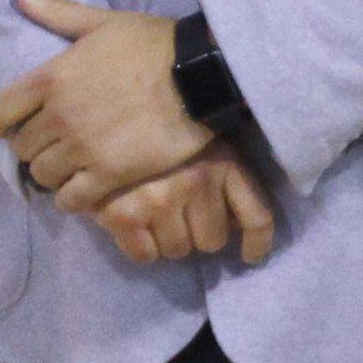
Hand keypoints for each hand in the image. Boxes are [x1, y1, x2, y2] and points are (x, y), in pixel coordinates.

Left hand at [0, 0, 213, 208]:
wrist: (200, 76)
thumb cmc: (151, 44)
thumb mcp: (101, 21)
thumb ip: (55, 10)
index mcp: (50, 79)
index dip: (0, 123)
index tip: (11, 127)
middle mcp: (59, 116)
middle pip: (22, 149)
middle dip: (33, 148)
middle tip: (51, 146)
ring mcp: (83, 148)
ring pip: (43, 176)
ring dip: (53, 174)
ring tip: (69, 168)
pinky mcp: (111, 174)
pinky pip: (73, 200)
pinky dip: (74, 198)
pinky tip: (85, 189)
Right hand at [92, 142, 278, 269]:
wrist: (103, 107)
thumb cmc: (159, 127)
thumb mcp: (203, 140)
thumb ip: (223, 178)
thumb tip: (235, 225)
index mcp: (222, 162)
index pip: (257, 217)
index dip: (258, 243)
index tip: (250, 256)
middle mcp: (195, 183)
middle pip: (213, 241)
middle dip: (199, 234)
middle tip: (181, 216)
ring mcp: (158, 201)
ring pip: (177, 250)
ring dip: (168, 240)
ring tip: (154, 215)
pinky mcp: (123, 215)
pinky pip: (144, 255)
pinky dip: (141, 248)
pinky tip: (135, 226)